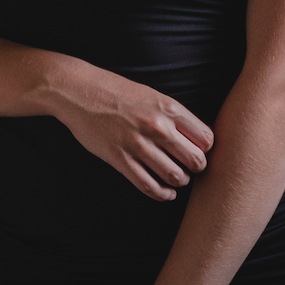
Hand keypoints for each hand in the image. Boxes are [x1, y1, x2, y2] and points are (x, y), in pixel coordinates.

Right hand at [54, 68, 213, 200]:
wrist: (79, 91)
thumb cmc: (117, 92)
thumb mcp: (152, 95)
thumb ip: (174, 115)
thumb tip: (195, 139)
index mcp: (169, 108)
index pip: (206, 139)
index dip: (205, 149)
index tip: (198, 151)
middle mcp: (157, 127)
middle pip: (195, 160)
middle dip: (196, 168)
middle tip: (190, 168)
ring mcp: (138, 144)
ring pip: (175, 176)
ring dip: (180, 182)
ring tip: (177, 179)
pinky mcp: (120, 158)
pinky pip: (148, 185)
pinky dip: (162, 194)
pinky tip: (166, 193)